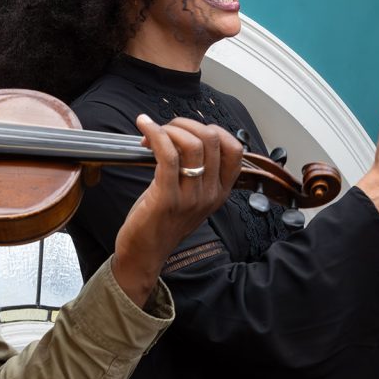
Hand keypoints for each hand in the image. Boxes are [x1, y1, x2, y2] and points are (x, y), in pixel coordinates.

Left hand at [109, 116, 243, 305]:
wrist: (145, 254)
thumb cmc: (162, 222)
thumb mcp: (191, 197)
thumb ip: (196, 171)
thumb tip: (184, 134)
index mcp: (220, 192)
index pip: (234, 150)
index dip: (213, 130)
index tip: (189, 131)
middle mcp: (210, 194)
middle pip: (212, 139)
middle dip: (185, 124)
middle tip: (164, 130)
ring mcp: (191, 198)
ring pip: (191, 144)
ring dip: (169, 128)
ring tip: (152, 133)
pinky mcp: (167, 198)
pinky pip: (167, 155)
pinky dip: (154, 134)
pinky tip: (144, 127)